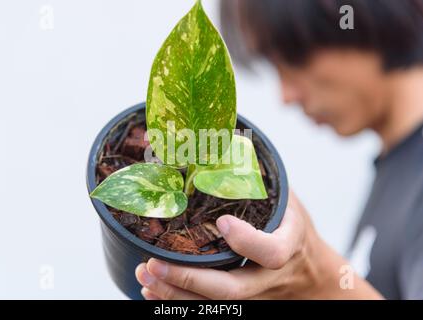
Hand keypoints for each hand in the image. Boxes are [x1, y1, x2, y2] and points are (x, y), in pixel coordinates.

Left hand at [135, 190, 381, 299]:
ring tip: (144, 274)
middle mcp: (267, 275)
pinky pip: (207, 306)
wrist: (309, 273)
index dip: (247, 241)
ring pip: (214, 303)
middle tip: (154, 262)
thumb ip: (260, 180)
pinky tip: (152, 291)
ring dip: (175, 293)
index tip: (223, 222)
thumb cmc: (293, 228)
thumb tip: (225, 140)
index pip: (271, 252)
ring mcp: (252, 292)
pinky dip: (177, 300)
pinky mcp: (239, 299)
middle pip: (230, 289)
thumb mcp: (287, 200)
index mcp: (287, 245)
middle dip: (189, 278)